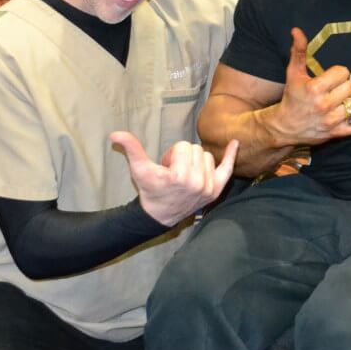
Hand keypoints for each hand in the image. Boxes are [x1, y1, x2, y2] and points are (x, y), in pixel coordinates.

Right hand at [109, 132, 239, 225]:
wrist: (160, 215)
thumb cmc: (150, 190)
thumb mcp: (139, 169)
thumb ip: (131, 149)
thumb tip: (115, 134)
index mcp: (180, 175)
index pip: (183, 146)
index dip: (172, 154)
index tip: (166, 168)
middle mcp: (198, 182)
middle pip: (196, 149)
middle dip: (183, 156)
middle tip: (174, 171)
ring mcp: (209, 187)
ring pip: (207, 156)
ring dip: (195, 161)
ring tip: (184, 174)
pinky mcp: (216, 191)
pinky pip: (227, 169)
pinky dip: (231, 156)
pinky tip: (235, 143)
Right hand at [265, 27, 350, 144]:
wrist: (284, 127)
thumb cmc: (291, 97)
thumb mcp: (293, 73)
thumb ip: (298, 51)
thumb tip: (296, 30)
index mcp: (315, 88)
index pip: (342, 73)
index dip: (337, 74)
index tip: (329, 78)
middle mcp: (325, 105)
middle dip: (344, 87)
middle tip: (333, 91)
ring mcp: (333, 120)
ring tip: (340, 102)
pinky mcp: (339, 132)